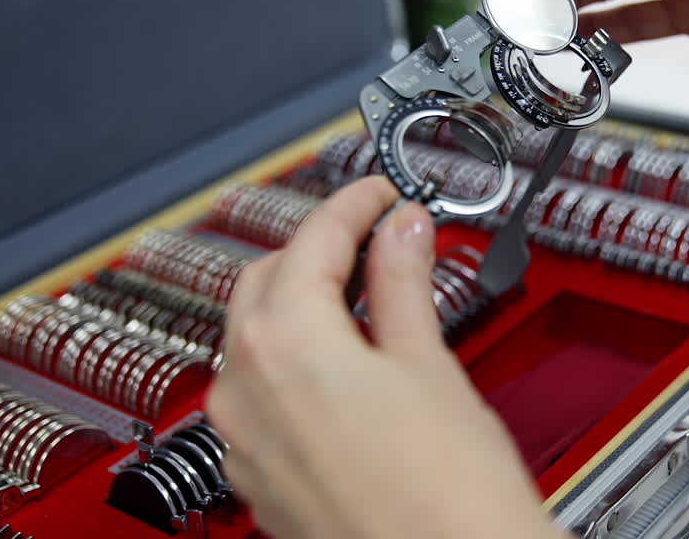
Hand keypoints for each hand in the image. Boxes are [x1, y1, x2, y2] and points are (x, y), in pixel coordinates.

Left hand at [206, 177, 561, 538]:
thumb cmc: (446, 495)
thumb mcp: (428, 363)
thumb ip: (402, 283)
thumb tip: (400, 231)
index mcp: (283, 344)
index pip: (312, 239)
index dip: (353, 204)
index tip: (381, 194)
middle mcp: (243, 390)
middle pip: (266, 281)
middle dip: (318, 248)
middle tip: (376, 234)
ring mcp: (243, 440)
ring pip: (254, 340)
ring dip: (300, 305)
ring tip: (365, 297)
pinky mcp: (257, 478)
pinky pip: (259, 397)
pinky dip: (293, 366)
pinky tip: (343, 367)